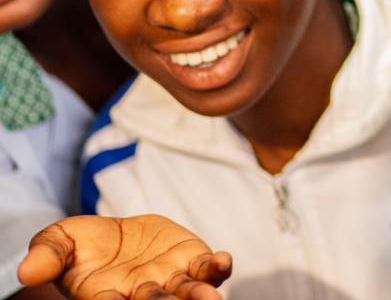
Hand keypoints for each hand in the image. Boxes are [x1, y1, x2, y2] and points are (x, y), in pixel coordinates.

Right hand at [18, 215, 231, 299]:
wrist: (112, 237)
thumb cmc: (81, 247)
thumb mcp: (58, 243)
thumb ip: (47, 256)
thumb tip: (26, 271)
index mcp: (104, 299)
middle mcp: (140, 297)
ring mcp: (169, 281)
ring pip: (186, 293)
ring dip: (200, 296)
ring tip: (211, 299)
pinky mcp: (190, 260)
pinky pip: (206, 268)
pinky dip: (216, 268)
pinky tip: (223, 261)